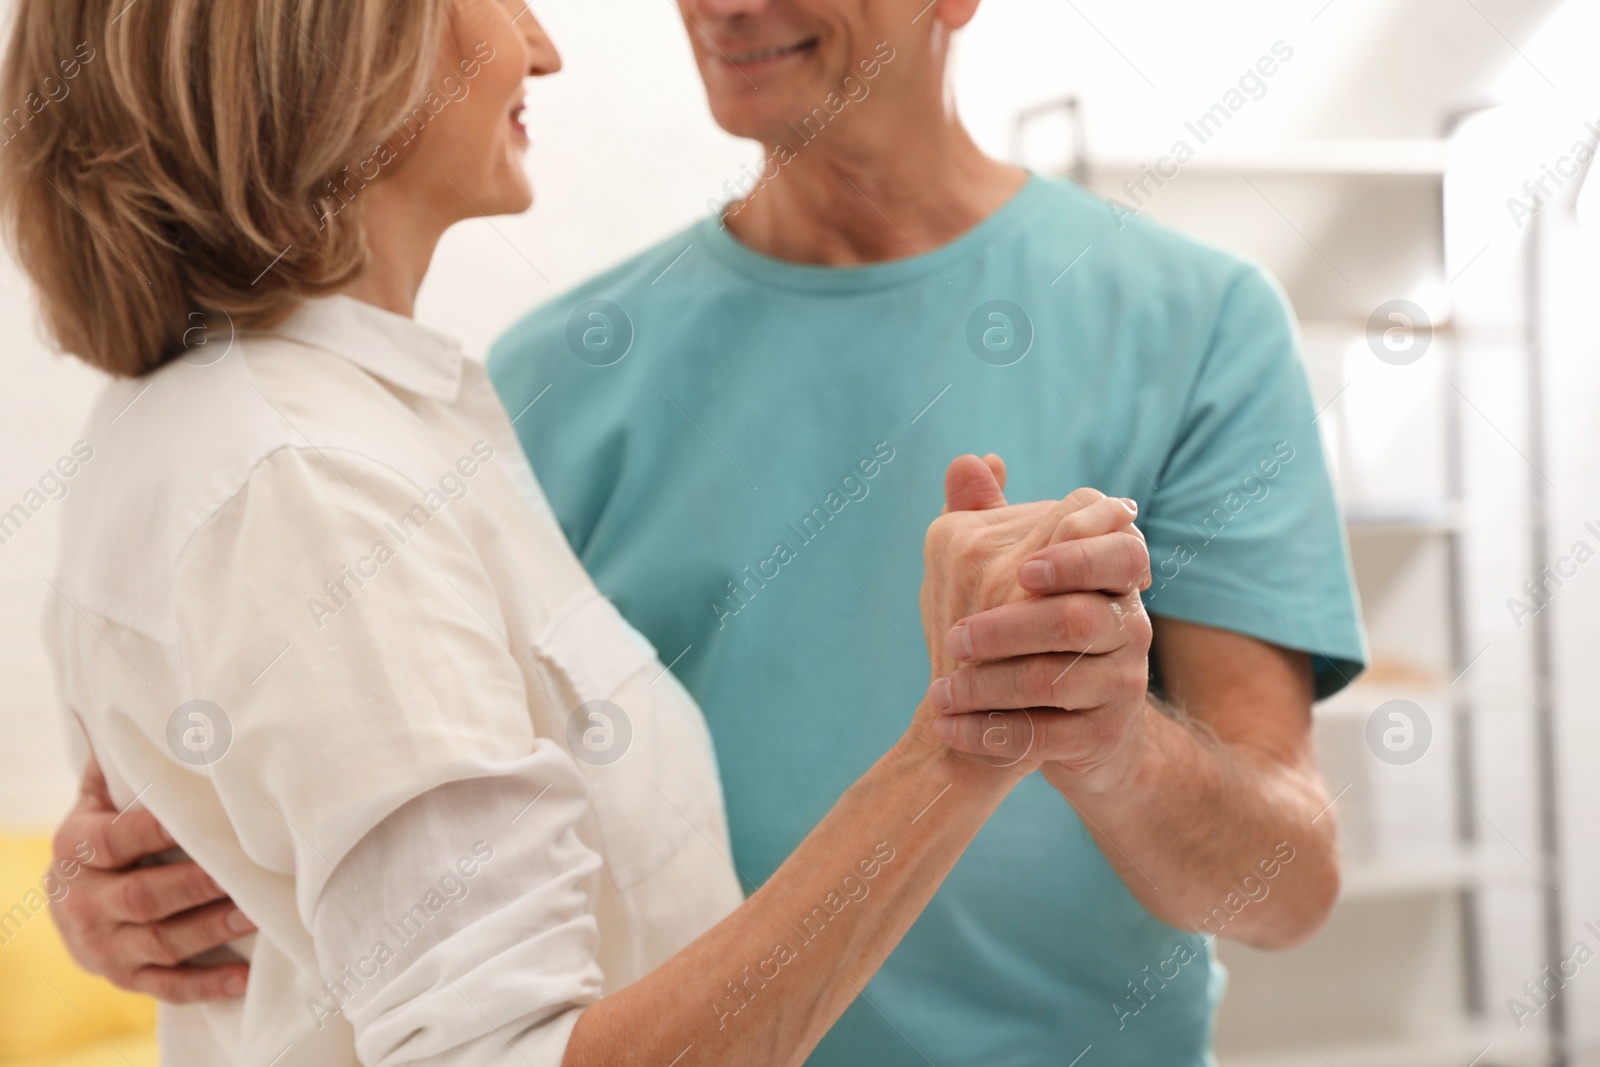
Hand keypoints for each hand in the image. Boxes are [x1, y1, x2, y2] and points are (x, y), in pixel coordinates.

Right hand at [50, 755, 253, 1001]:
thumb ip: (119, 765)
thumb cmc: (101, 834)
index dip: (151, 831)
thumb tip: (136, 702)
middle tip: (241, 872)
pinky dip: (205, 984)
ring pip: (157, 943)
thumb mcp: (97, 799)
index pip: (114, 840)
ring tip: (254, 913)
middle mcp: (82, 903)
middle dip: (193, 886)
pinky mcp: (124, 978)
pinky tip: (244, 977)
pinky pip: (165, 986)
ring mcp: (102, 946)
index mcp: (76, 849)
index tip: (194, 818)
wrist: (68, 902)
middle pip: (140, 898)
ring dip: (209, 930)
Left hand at [920, 456, 1153, 793]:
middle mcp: (1129, 626)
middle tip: (954, 638)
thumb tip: (972, 462)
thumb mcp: (1017, 574)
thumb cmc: (1036, 635)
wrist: (1074, 725)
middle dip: (1007, 628)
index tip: (1022, 571)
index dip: (1076, 554)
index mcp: (1113, 577)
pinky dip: (990, 735)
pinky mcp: (1101, 736)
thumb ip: (992, 518)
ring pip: (1054, 682)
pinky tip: (948, 729)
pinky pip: (1045, 738)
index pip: (1119, 548)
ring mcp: (1121, 685)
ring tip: (938, 693)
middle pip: (1078, 618)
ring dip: (987, 686)